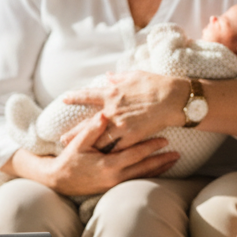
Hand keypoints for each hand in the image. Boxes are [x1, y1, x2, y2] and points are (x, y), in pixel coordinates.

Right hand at [40, 112, 178, 195]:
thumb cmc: (69, 159)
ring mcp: (115, 184)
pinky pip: (137, 180)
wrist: (59, 181)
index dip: (150, 146)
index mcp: (108, 164)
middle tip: (178, 153)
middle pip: (144, 167)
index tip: (164, 139)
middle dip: (162, 160)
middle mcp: (114, 176)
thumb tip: (104, 114)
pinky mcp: (114, 187)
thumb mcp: (78, 143)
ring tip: (174, 161)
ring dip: (160, 169)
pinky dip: (150, 175)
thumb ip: (92, 128)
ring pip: (143, 176)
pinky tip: (160, 170)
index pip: (135, 154)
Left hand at [60, 70, 187, 149]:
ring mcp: (121, 125)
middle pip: (88, 124)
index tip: (64, 99)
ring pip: (99, 140)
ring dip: (89, 146)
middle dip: (74, 132)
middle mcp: (112, 110)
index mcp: (113, 93)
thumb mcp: (136, 75)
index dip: (76, 97)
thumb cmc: (158, 84)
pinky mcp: (132, 137)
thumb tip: (109, 76)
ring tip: (78, 153)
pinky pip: (116, 148)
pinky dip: (108, 154)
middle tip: (61, 139)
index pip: (88, 95)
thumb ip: (120, 78)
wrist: (174, 99)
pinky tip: (100, 161)